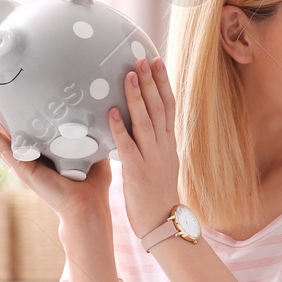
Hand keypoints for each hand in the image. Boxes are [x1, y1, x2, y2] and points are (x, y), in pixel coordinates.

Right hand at [0, 88, 112, 221]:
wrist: (89, 204)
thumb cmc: (92, 180)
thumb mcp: (90, 148)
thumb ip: (91, 130)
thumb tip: (102, 107)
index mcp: (40, 148)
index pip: (20, 124)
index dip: (12, 108)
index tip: (11, 85)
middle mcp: (27, 153)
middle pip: (2, 128)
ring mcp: (22, 161)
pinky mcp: (23, 169)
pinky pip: (2, 149)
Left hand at [112, 56, 182, 238]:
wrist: (163, 222)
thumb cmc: (158, 194)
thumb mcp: (160, 163)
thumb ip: (153, 142)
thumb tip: (141, 122)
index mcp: (169, 144)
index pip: (169, 107)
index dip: (163, 83)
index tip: (156, 62)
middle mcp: (164, 147)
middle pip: (159, 108)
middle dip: (151, 82)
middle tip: (142, 59)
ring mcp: (152, 159)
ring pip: (146, 122)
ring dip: (137, 98)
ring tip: (129, 76)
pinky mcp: (138, 172)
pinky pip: (128, 147)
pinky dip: (120, 128)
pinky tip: (112, 112)